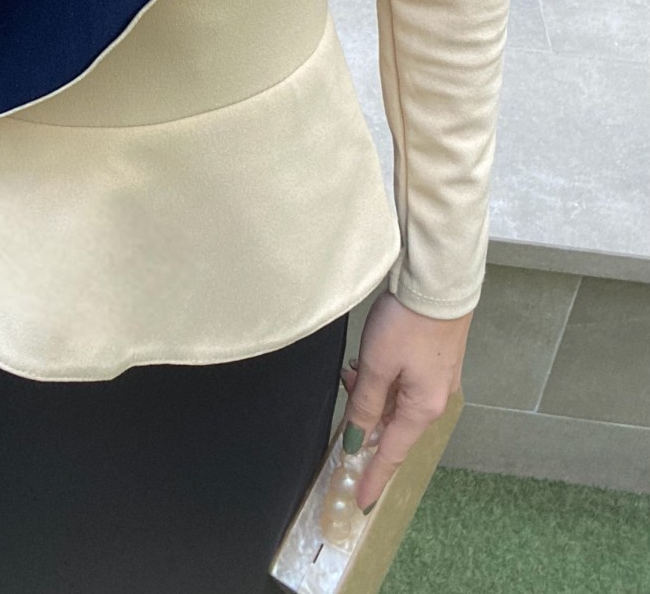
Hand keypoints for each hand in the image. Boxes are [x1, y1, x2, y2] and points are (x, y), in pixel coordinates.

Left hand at [337, 289, 471, 512]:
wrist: (438, 283)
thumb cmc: (407, 324)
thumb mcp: (377, 366)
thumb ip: (365, 405)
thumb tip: (357, 441)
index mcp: (423, 409)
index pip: (392, 453)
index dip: (374, 477)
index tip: (361, 501)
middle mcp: (435, 400)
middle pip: (393, 425)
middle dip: (366, 419)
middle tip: (347, 396)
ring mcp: (438, 380)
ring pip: (396, 402)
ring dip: (372, 395)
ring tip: (353, 371)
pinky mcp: (435, 360)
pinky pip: (404, 384)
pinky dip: (384, 380)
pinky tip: (368, 362)